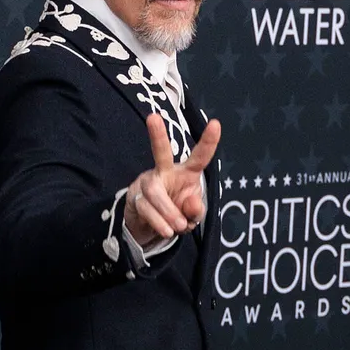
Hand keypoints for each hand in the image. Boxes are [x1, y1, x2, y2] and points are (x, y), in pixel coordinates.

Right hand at [125, 114, 221, 247]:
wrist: (151, 227)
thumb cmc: (176, 213)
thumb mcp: (192, 216)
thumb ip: (196, 210)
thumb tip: (191, 204)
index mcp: (186, 173)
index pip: (199, 157)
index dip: (208, 142)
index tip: (215, 124)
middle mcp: (165, 171)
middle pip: (160, 152)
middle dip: (157, 135)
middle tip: (152, 117)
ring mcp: (147, 182)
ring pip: (155, 192)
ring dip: (168, 212)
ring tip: (178, 227)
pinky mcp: (134, 196)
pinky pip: (146, 208)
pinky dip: (159, 223)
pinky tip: (167, 231)